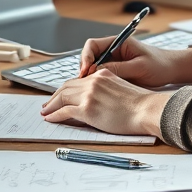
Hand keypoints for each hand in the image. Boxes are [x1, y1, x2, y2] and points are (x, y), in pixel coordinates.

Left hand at [41, 69, 168, 136]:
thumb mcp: (121, 88)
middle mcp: (94, 81)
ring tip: (45, 111)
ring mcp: (89, 94)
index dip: (66, 88)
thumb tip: (97, 100)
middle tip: (47, 104)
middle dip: (55, 96)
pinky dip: (54, 115)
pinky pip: (64, 112)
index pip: (78, 79)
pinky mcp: (87, 109)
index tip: (60, 95)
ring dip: (51, 105)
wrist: (146, 110)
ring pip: (62, 97)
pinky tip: (50, 118)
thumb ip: (106, 89)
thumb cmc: (140, 104)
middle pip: (66, 86)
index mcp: (103, 74)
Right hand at [78, 34, 191, 87]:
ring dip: (89, 78)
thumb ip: (118, 68)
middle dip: (84, 70)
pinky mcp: (117, 73)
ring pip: (94, 68)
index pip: (92, 45)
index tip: (85, 72)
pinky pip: (101, 77)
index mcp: (118, 42)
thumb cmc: (160, 64)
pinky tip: (96, 93)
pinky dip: (96, 84)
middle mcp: (114, 51)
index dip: (85, 58)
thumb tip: (96, 72)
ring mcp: (114, 62)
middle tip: (83, 84)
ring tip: (88, 90)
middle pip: (89, 57)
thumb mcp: (139, 67)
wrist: (173, 70)